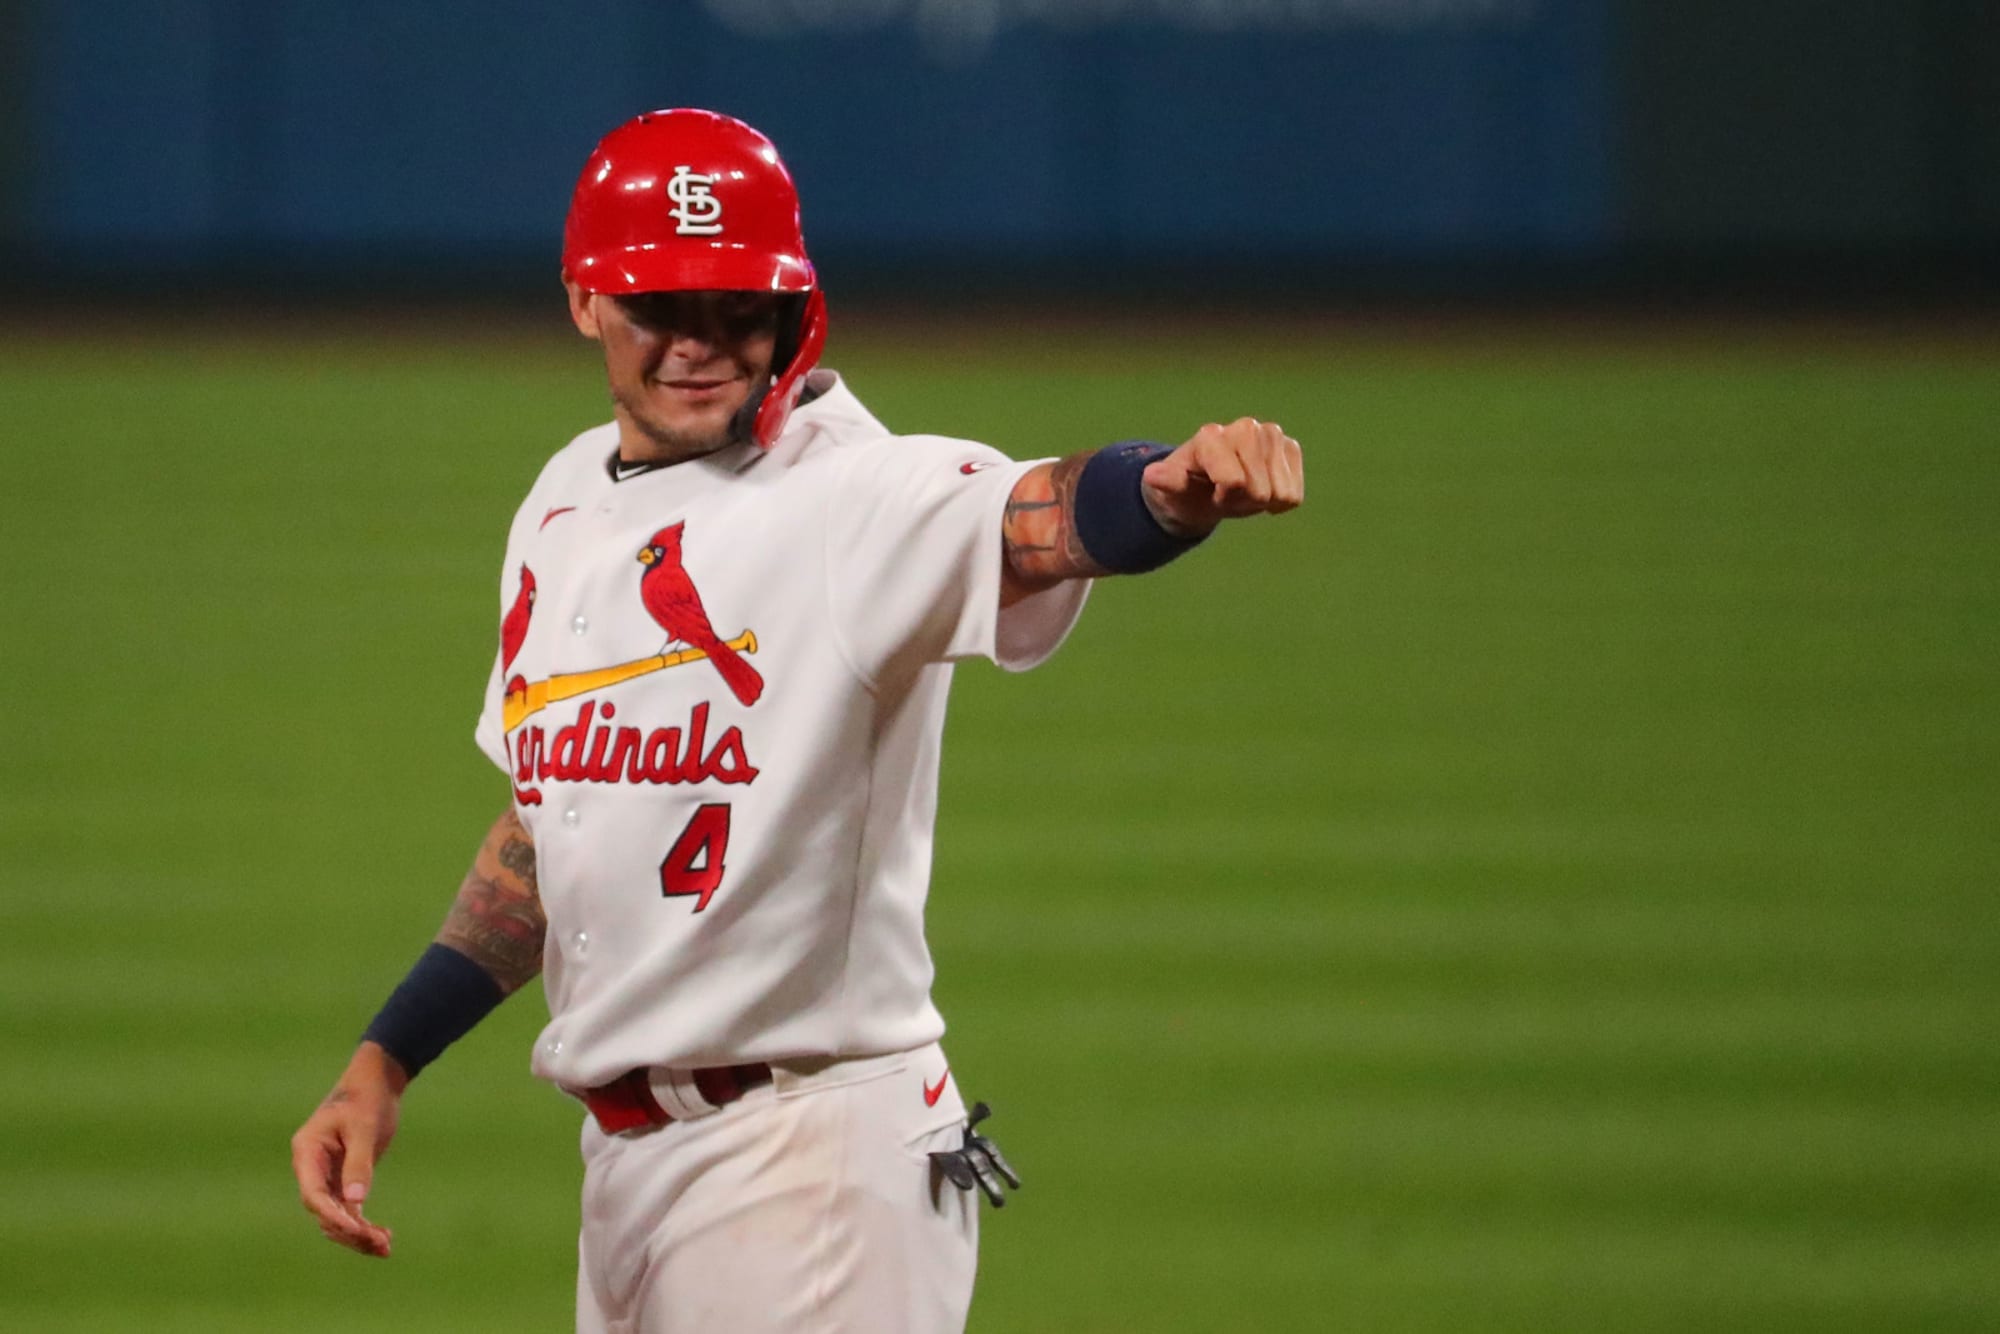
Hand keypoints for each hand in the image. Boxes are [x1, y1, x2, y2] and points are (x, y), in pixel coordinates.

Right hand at [291, 1042, 407, 1257]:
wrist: (377, 1082)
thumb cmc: (367, 1098)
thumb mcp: (364, 1128)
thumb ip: (359, 1163)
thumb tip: (356, 1202)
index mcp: (307, 1152)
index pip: (313, 1194)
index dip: (332, 1215)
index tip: (357, 1228)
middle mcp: (312, 1168)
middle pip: (323, 1211)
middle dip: (349, 1231)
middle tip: (380, 1243)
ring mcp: (327, 1175)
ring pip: (336, 1216)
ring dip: (357, 1234)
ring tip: (385, 1247)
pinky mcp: (344, 1178)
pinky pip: (349, 1209)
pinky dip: (364, 1224)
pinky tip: (384, 1237)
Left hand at [1141, 417, 1303, 535]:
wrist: (1204, 487)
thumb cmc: (1185, 491)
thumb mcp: (1168, 492)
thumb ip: (1166, 482)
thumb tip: (1153, 475)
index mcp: (1210, 437)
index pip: (1235, 482)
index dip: (1224, 499)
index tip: (1211, 492)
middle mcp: (1244, 428)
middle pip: (1259, 491)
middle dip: (1243, 501)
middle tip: (1226, 493)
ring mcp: (1270, 435)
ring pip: (1281, 492)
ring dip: (1262, 501)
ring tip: (1242, 490)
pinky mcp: (1289, 447)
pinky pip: (1294, 494)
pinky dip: (1279, 501)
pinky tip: (1262, 490)